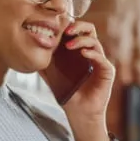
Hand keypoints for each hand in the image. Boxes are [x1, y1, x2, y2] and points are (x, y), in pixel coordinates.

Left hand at [40, 20, 115, 140]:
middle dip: (78, 26)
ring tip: (69, 45)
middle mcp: (92, 54)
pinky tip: (83, 54)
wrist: (79, 114)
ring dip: (81, 40)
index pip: (78, 31)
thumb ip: (45, 65)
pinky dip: (92, 53)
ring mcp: (100, 62)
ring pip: (95, 42)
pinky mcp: (107, 72)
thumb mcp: (52, 77)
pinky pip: (102, 58)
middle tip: (66, 31)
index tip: (57, 27)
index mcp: (80, 52)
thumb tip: (32, 53)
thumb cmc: (68, 96)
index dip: (69, 26)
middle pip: (90, 31)